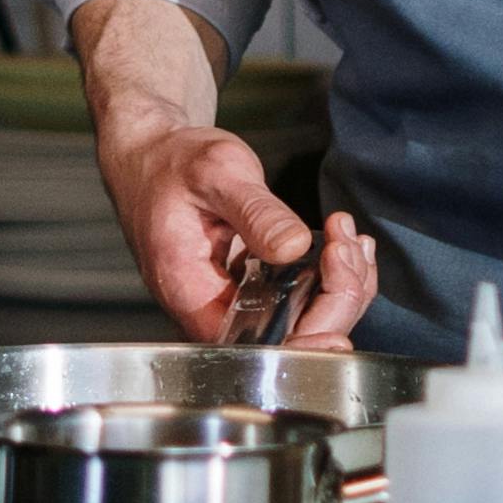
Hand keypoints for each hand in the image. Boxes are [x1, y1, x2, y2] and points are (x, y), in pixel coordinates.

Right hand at [77, 0, 372, 342]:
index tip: (340, 308)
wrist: (155, 154)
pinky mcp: (250, 286)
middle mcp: (211, 308)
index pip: (253, 347)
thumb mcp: (217, 175)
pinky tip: (343, 242)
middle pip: (290, 336)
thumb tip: (293, 248)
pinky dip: (331, 274)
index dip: (305, 341)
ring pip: (303, 318)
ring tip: (347, 235)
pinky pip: (298, 297)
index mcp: (190, 293)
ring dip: (340, 283)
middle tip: (348, 243)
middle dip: (336, 296)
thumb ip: (256, 213)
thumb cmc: (172, 164)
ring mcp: (233, 299)